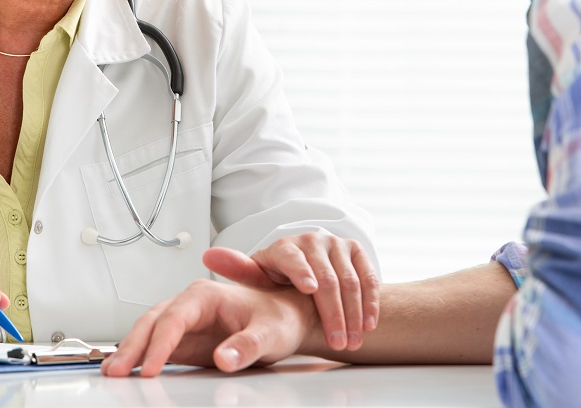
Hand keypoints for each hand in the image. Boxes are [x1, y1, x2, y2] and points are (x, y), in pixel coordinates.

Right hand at [101, 279, 316, 376]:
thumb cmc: (279, 318)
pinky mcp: (184, 340)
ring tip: (112, 372)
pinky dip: (138, 356)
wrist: (286, 319)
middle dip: (132, 346)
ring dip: (130, 351)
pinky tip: (126, 369)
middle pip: (153, 322)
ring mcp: (184, 322)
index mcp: (206, 294)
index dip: (160, 343)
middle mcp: (190, 304)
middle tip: (116, 371)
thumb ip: (247, 346)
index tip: (151, 368)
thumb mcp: (270, 333)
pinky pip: (155, 346)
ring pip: (148, 332)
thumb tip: (224, 359)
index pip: (174, 318)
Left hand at [204, 232, 378, 350]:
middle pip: (327, 277)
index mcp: (284, 247)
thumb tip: (209, 256)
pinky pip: (368, 276)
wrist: (305, 268)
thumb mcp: (257, 276)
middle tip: (337, 341)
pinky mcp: (356, 250)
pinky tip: (370, 323)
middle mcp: (311, 240)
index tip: (310, 289)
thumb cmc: (277, 278)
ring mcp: (336, 244)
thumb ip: (238, 269)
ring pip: (350, 280)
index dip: (301, 271)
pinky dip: (371, 301)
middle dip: (333, 312)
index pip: (292, 256)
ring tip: (353, 340)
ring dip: (354, 313)